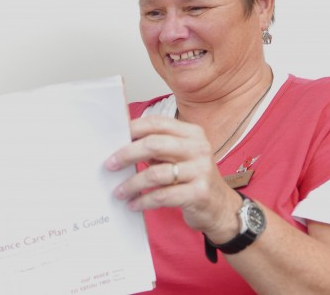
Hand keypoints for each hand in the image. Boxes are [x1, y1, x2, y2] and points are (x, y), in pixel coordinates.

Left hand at [105, 115, 241, 236]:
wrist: (220, 207)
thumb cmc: (194, 179)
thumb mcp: (180, 157)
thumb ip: (157, 148)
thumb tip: (121, 145)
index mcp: (192, 133)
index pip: (157, 123)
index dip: (133, 128)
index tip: (114, 138)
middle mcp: (199, 148)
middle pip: (154, 144)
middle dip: (127, 154)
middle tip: (109, 165)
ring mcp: (201, 170)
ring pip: (155, 173)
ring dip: (132, 183)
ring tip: (118, 191)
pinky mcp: (199, 193)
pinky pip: (162, 196)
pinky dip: (143, 200)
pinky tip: (133, 204)